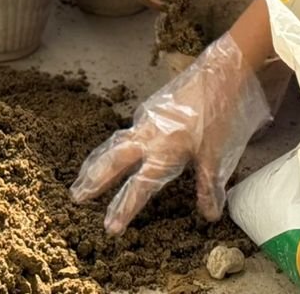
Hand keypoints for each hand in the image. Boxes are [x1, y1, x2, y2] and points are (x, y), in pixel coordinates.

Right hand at [71, 34, 271, 233]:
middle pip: (113, 161)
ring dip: (99, 160)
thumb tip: (209, 215)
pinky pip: (130, 128)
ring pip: (116, 142)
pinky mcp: (153, 105)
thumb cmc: (221, 113)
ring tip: (85, 173)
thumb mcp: (218, 154)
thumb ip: (209, 185)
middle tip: (76, 196)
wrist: (223, 71)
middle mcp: (149, 135)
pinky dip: (118, 142)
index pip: (139, 186)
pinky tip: (121, 145)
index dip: (123, 208)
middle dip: (94, 179)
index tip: (109, 228)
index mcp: (163, 151)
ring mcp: (148, 117)